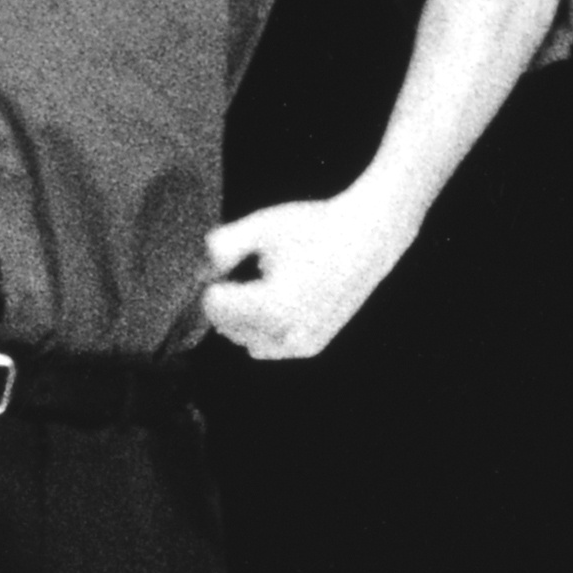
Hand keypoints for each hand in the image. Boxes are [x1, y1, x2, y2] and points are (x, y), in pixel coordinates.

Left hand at [200, 193, 416, 361]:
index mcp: (273, 305)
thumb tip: (203, 270)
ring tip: (263, 282)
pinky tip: (276, 300)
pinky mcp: (311, 347)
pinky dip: (262, 328)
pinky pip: (267, 347)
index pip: (213, 305)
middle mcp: (287, 332)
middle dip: (225, 301)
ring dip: (241, 317)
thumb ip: (221, 246)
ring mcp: (300, 344)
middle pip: (225, 325)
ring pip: (244, 340)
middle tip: (243, 270)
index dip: (212, 279)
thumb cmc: (315, 227)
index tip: (227, 262)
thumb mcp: (262, 226)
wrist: (369, 237)